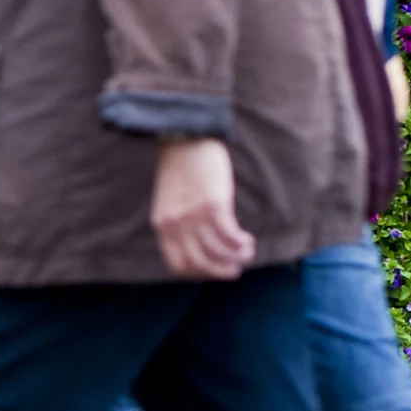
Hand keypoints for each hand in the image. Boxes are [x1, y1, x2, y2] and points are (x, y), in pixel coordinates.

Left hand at [151, 134, 255, 278]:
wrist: (185, 136)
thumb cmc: (181, 168)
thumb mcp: (171, 200)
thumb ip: (180, 222)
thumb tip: (200, 245)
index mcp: (162, 224)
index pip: (178, 264)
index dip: (200, 274)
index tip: (214, 270)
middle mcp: (176, 224)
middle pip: (200, 264)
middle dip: (221, 272)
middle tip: (236, 268)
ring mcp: (194, 215)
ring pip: (219, 253)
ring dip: (237, 257)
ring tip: (246, 250)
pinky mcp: (214, 204)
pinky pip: (230, 236)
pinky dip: (241, 244)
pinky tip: (247, 240)